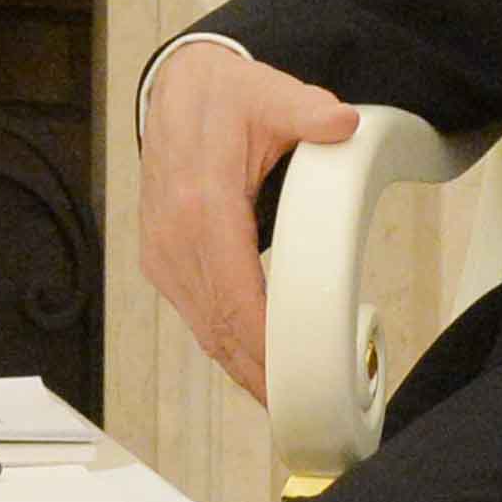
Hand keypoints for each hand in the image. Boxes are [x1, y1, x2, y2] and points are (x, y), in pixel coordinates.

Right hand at [141, 39, 361, 403]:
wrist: (177, 92)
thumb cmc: (225, 98)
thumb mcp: (270, 93)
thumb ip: (306, 110)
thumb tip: (341, 125)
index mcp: (202, 202)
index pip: (233, 291)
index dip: (263, 340)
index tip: (294, 373)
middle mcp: (174, 235)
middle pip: (218, 324)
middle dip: (258, 371)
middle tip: (301, 409)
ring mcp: (162, 252)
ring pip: (202, 328)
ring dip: (241, 367)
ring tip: (283, 401)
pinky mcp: (160, 261)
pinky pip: (194, 316)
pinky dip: (224, 346)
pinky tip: (253, 367)